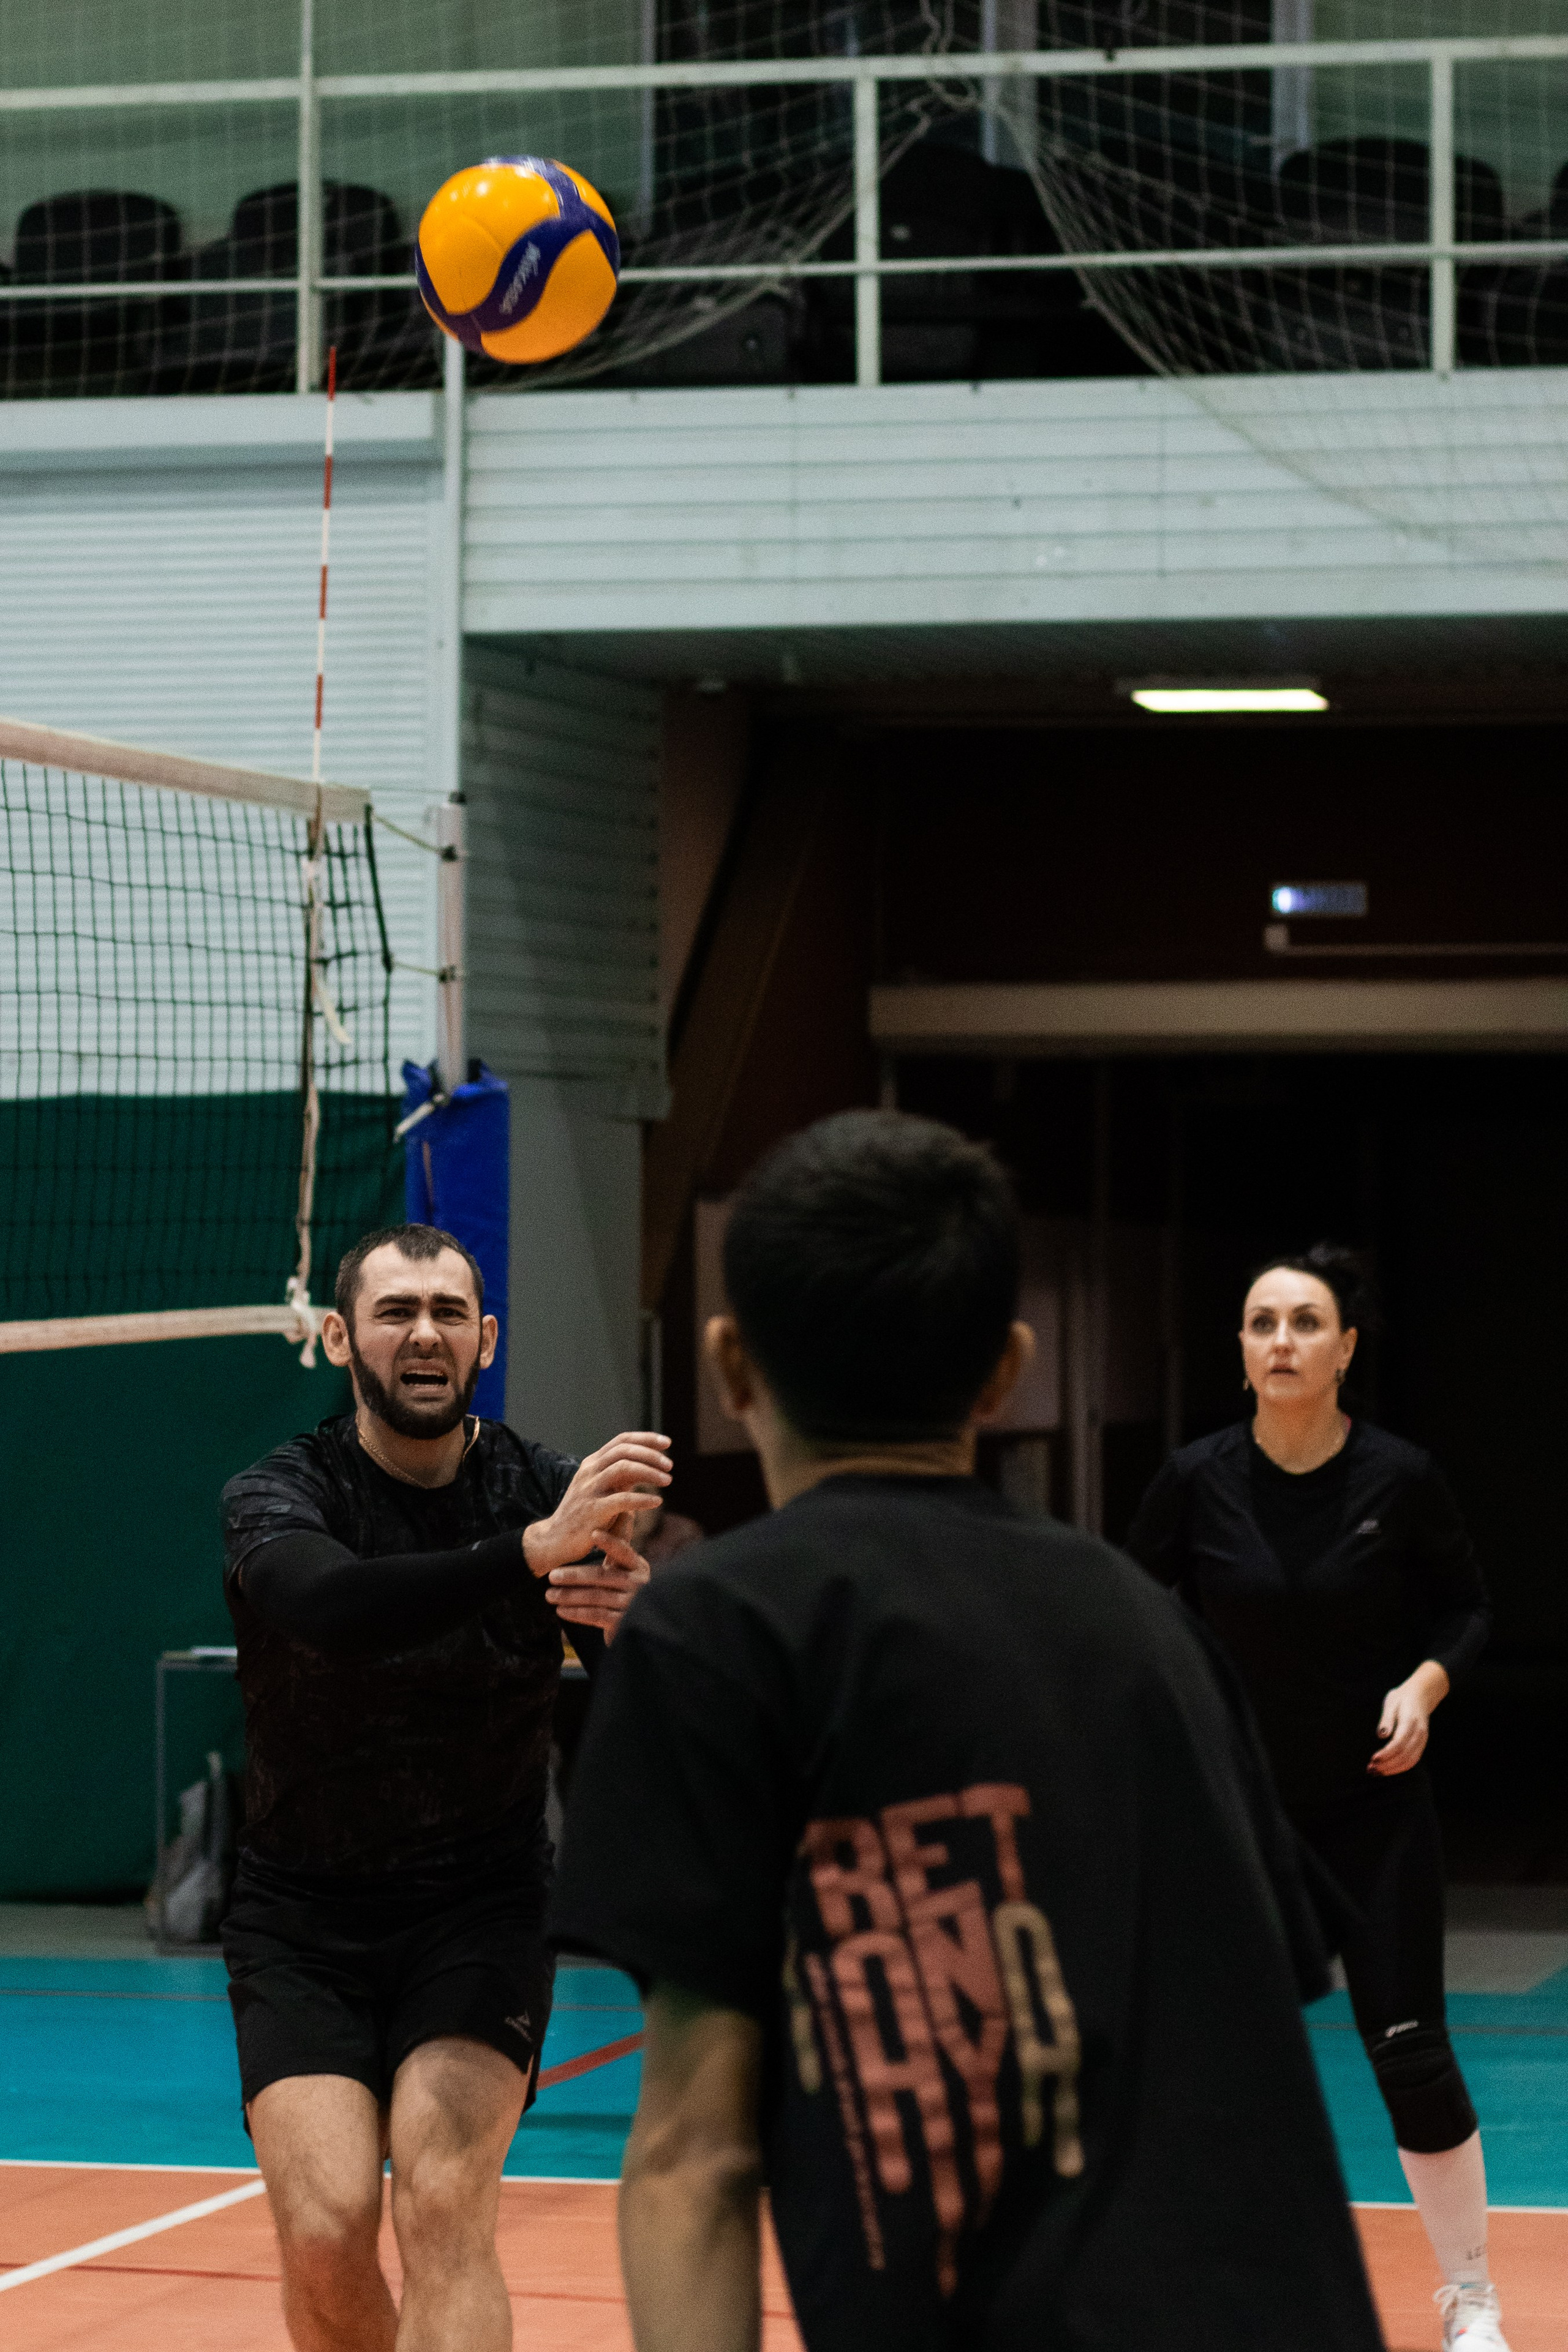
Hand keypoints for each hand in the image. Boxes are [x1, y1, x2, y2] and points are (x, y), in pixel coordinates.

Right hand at [523, 1432, 671, 1579]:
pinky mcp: (593, 1511)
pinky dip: (643, 1499)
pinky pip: (622, 1500)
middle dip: (651, 1454)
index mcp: (592, 1463)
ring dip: (650, 1472)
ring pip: (624, 1469)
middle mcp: (590, 1472)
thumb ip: (618, 1475)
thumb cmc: (583, 1514)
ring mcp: (590, 1490)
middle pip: (624, 1451)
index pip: (622, 1441)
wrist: (555, 1539)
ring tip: (667, 1480)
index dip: (646, 1438)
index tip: (667, 1443)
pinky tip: (657, 1502)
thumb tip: (646, 1465)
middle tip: (670, 1465)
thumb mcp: (599, 1488)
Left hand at [545, 1519, 650, 1642]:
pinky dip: (577, 1613)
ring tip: (550, 1595)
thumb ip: (616, 1550)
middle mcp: (638, 1583)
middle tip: (551, 1576)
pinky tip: (561, 1611)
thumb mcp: (623, 1569)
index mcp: (637, 1566)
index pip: (623, 1551)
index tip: (593, 1533)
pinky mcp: (623, 1622)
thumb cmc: (623, 1588)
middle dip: (574, 1575)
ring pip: (595, 1597)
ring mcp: (632, 1604)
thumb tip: (607, 1522)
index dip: (609, 1542)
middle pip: (602, 1576)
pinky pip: (596, 1615)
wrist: (635, 1623)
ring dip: (569, 1596)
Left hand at [1369, 1660, 1448, 1775]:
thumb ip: (1386, 1719)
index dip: (1386, 1754)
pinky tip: (1388, 1769)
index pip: (1399, 1743)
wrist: (1421, 1695)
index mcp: (1410, 1722)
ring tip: (1376, 1772)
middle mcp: (1419, 1733)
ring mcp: (1422, 1740)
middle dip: (1387, 1765)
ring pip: (1410, 1761)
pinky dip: (1401, 1768)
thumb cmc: (1402, 1698)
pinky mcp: (1421, 1744)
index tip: (1373, 1759)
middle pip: (1404, 1755)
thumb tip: (1381, 1735)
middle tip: (1370, 1769)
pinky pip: (1413, 1760)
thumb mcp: (1391, 1703)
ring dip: (1393, 1769)